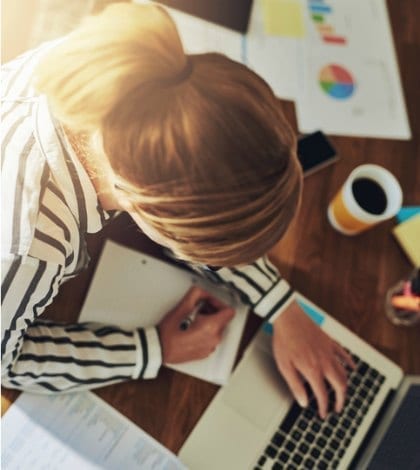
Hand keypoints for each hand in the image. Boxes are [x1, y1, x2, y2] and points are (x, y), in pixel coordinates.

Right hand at [157, 286, 234, 363]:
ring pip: (217, 330)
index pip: (229, 312)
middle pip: (223, 320)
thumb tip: (203, 292)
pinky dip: (205, 333)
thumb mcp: (183, 307)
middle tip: (198, 310)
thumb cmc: (169, 332)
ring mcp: (210, 347)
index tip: (209, 303)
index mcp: (211, 326)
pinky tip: (191, 330)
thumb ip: (196, 294)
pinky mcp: (204, 353)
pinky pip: (210, 339)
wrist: (159, 349)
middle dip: (212, 312)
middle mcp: (214, 338)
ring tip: (193, 320)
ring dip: (208, 323)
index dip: (219, 304)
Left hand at [272, 301, 354, 418]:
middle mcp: (325, 363)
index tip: (323, 413)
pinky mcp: (330, 342)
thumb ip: (295, 385)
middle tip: (337, 408)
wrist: (288, 317)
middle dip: (341, 400)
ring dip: (345, 385)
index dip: (324, 407)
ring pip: (344, 373)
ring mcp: (329, 352)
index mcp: (313, 370)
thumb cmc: (284, 340)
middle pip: (339, 386)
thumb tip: (303, 402)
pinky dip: (350, 363)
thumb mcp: (284, 366)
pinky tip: (352, 368)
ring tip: (342, 393)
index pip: (323, 395)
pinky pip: (344, 355)